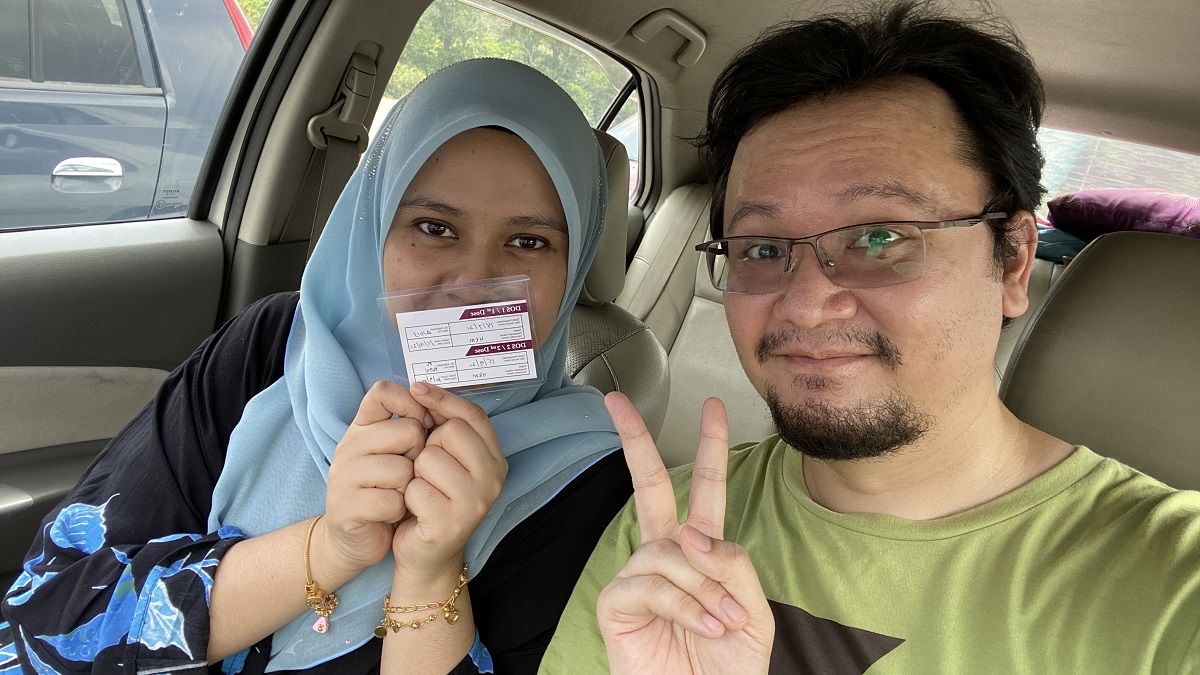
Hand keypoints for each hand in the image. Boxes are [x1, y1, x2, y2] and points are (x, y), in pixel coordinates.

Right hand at [323, 381, 430, 572]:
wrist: (357, 539)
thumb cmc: (387, 490)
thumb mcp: (399, 452)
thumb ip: (411, 426)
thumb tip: (436, 406)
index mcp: (362, 426)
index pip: (383, 392)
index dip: (411, 404)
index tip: (424, 425)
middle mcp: (349, 445)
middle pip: (407, 431)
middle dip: (419, 456)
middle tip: (408, 473)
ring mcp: (343, 475)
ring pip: (401, 468)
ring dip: (409, 487)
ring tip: (398, 494)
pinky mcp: (345, 506)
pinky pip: (391, 501)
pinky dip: (398, 511)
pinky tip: (390, 514)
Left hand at [391, 381, 506, 580]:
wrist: (426, 556)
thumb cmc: (432, 500)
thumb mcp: (443, 459)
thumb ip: (442, 427)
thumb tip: (420, 388)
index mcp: (495, 460)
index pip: (473, 415)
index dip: (443, 398)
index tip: (416, 388)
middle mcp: (494, 479)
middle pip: (451, 432)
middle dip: (427, 446)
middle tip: (427, 470)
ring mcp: (476, 503)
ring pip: (429, 459)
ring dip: (415, 474)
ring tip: (422, 491)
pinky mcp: (452, 524)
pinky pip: (415, 490)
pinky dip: (406, 498)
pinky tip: (415, 511)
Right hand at [597, 393, 773, 674]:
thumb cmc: (727, 669)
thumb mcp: (753, 612)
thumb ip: (734, 566)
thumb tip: (695, 536)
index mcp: (702, 554)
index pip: (705, 491)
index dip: (710, 447)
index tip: (713, 407)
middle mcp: (666, 558)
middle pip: (649, 487)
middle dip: (635, 442)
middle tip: (616, 403)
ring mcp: (638, 579)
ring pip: (670, 552)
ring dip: (704, 587)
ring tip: (722, 622)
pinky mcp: (616, 605)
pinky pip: (650, 584)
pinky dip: (683, 604)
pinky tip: (701, 626)